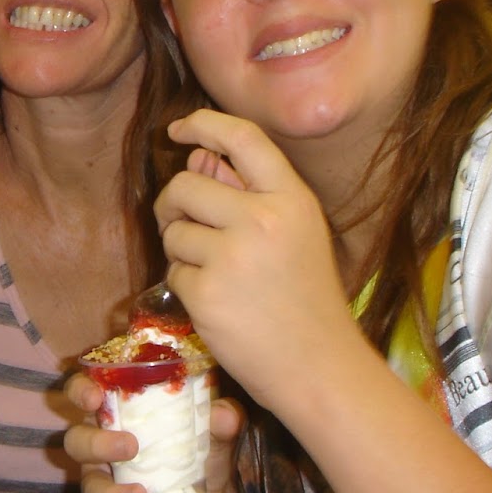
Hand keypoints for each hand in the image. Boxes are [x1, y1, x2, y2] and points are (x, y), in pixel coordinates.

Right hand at [63, 371, 245, 492]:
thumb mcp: (215, 437)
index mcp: (117, 413)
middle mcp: (100, 444)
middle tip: (131, 447)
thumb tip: (225, 414)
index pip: (83, 391)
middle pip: (75, 441)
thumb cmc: (200, 454)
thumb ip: (222, 421)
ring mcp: (102, 482)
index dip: (80, 390)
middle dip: (96, 444)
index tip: (95, 396)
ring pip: (90, 488)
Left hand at [156, 109, 356, 406]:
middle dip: (174, 203)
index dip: (204, 124)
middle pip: (186, 184)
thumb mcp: (295, 234)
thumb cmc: (307, 300)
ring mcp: (232, 256)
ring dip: (181, 251)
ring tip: (218, 275)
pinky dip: (185, 288)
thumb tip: (197, 156)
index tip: (179, 129)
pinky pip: (172, 272)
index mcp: (293, 198)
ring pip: (173, 230)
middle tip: (184, 224)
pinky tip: (218, 304)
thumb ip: (248, 193)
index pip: (243, 137)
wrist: (320, 368)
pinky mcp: (207, 292)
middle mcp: (263, 219)